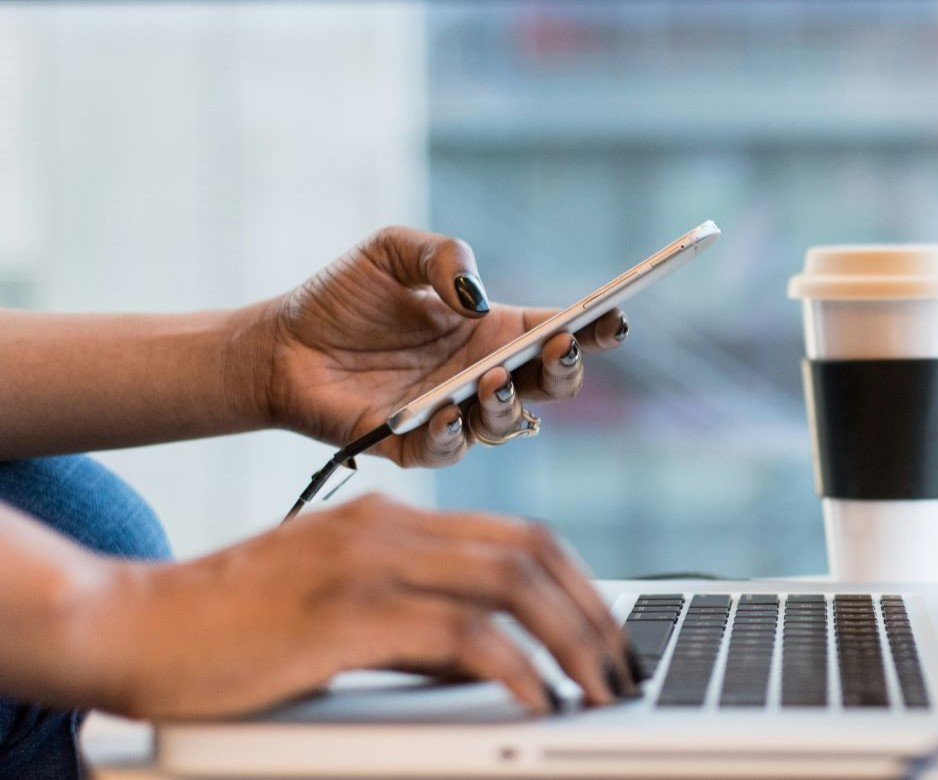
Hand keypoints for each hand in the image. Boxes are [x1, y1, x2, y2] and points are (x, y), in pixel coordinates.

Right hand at [90, 494, 635, 719]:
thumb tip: (490, 662)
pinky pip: (461, 635)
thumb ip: (414, 625)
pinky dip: (515, 668)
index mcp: (390, 519)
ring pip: (511, 584)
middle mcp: (388, 527)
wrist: (129, 627)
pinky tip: (537, 699)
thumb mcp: (338, 612)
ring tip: (598, 689)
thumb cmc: (228, 631)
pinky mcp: (347, 613)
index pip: (519, 535)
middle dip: (593, 614)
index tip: (609, 634)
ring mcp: (368, 563)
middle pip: (532, 553)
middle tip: (622, 668)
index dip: (579, 583)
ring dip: (571, 641)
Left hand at [253, 226, 629, 465]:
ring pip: (509, 425)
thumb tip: (476, 297)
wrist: (277, 345)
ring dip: (510, 404)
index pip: (560, 332)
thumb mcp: (392, 251)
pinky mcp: (413, 445)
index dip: (594, 328)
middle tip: (558, 347)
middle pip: (551, 386)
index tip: (613, 315)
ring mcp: (454, 414)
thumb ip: (442, 255)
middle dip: (566, 369)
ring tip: (492, 378)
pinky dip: (453, 434)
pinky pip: (448, 450)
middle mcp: (483, 376)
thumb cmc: (341, 298)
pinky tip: (445, 410)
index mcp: (493, 331)